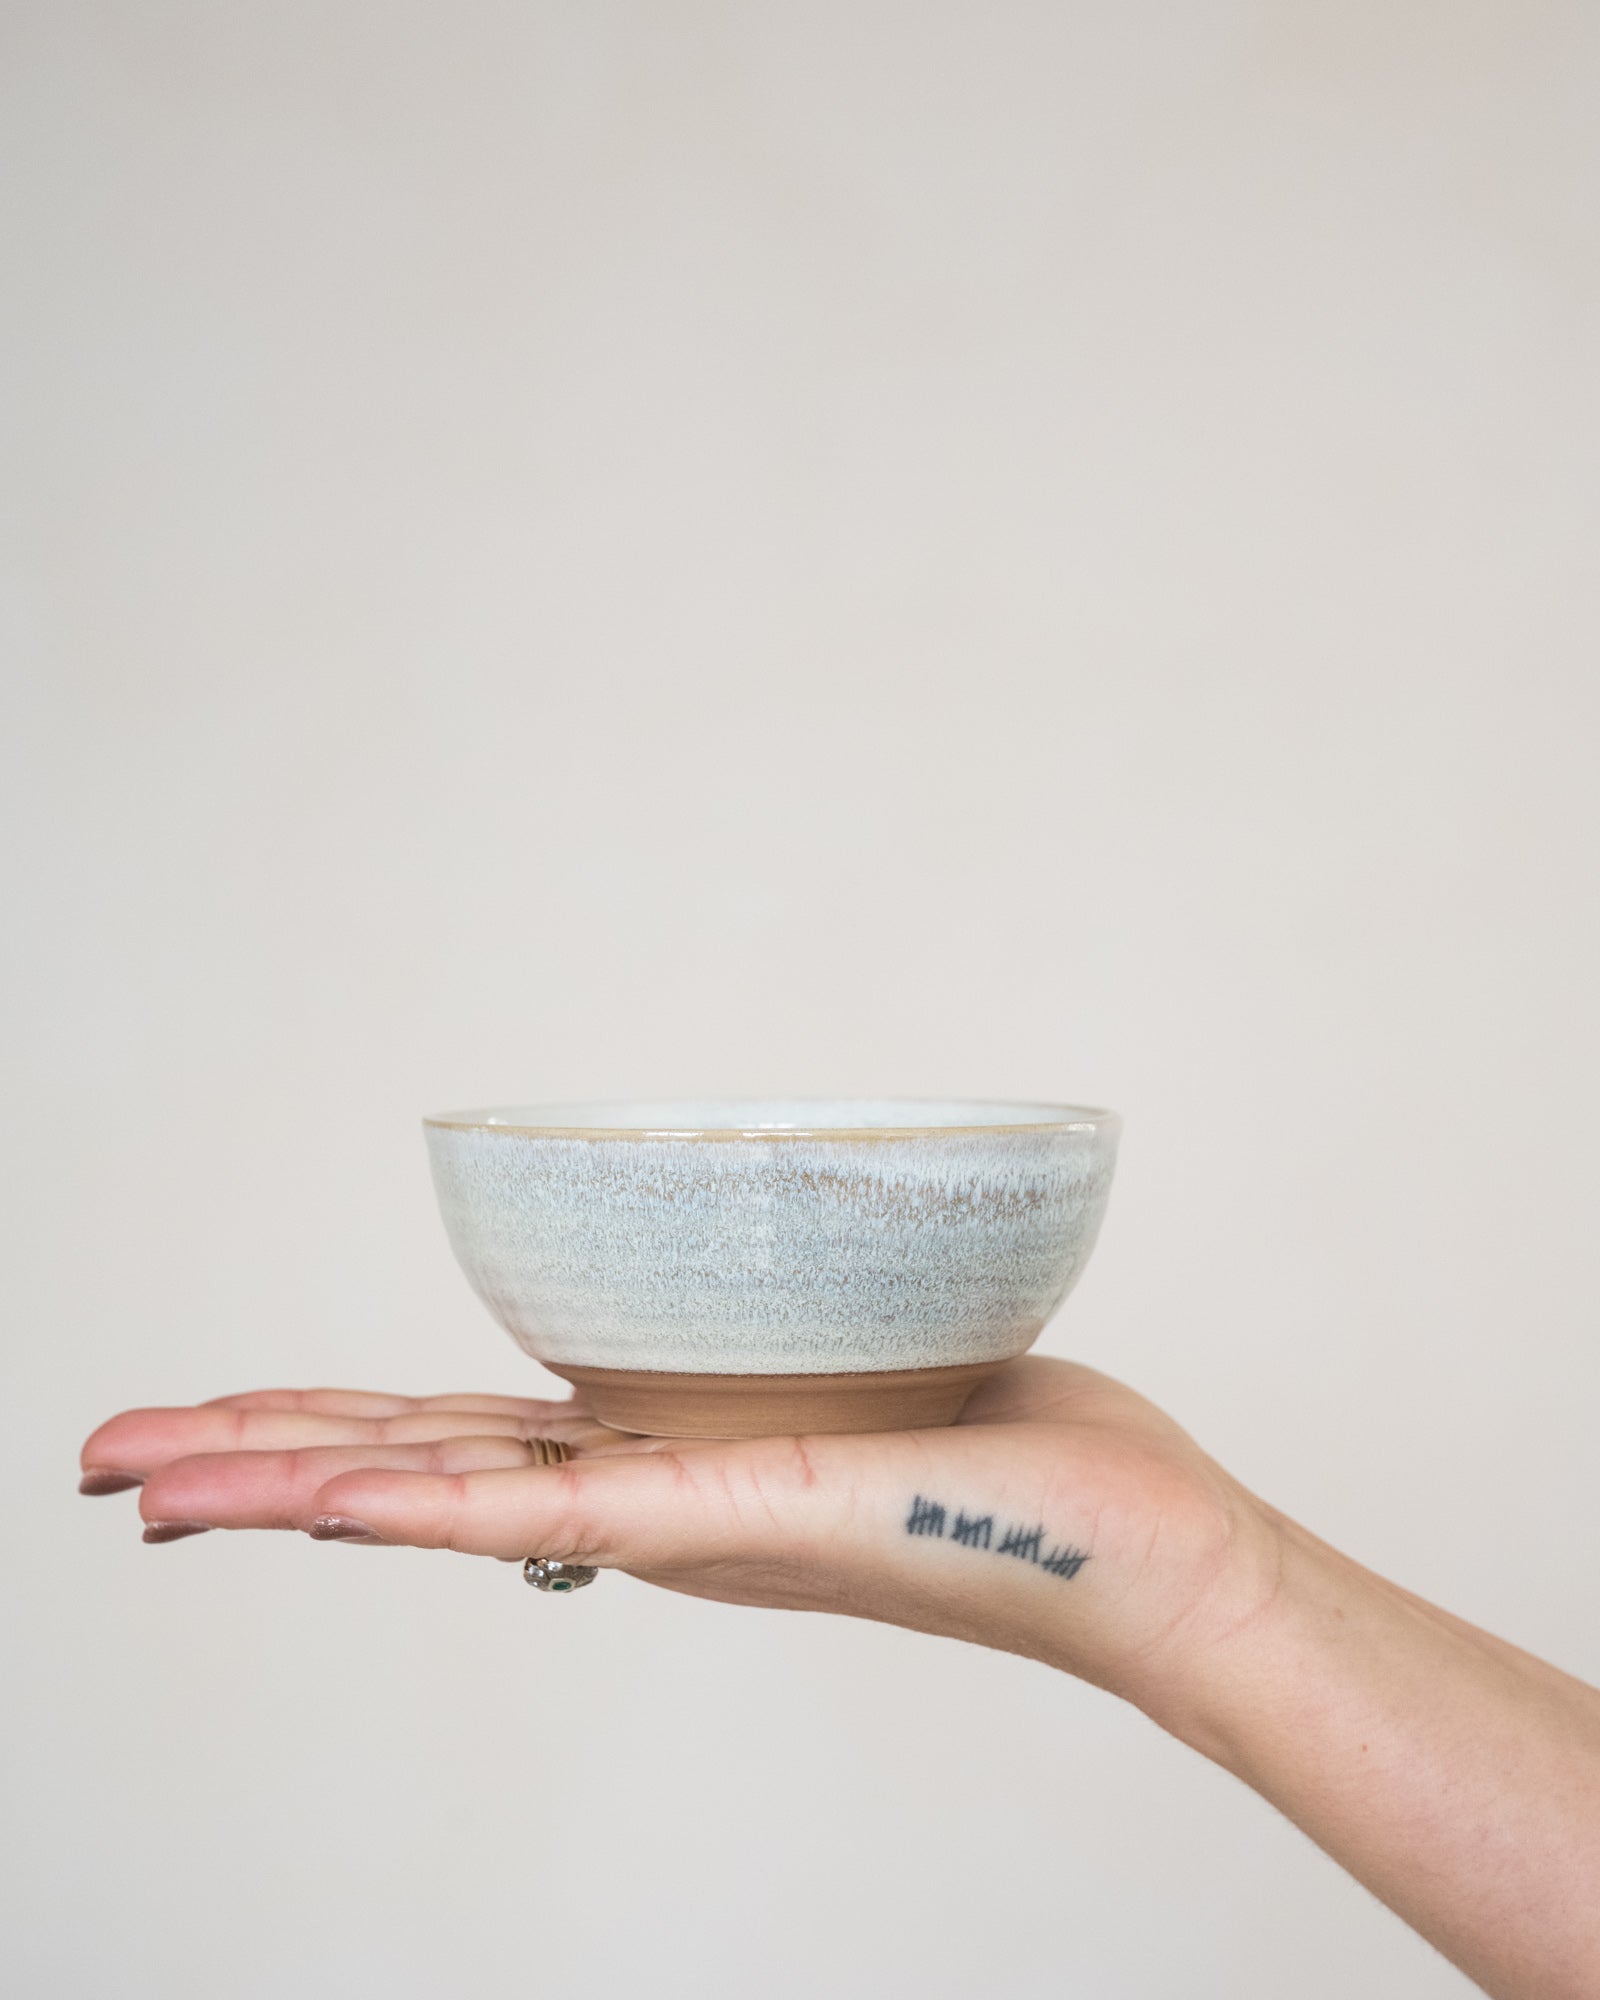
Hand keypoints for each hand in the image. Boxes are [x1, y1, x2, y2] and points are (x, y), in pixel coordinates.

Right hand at [79, 1357, 1283, 1708]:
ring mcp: (691, 1516)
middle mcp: (651, 1504)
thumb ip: (774, 1340)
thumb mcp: (850, 1373)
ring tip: (152, 1478)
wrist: (1142, 1553)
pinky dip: (440, 1506)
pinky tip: (336, 1501)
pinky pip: (577, 1510)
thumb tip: (742, 1268)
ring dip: (294, 1485)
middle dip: (256, 1462)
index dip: (324, 1431)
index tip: (209, 1428)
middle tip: (105, 1459)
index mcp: (661, 1465)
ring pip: (456, 1497)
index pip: (458, 1444)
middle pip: (418, 1472)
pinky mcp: (757, 1508)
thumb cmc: (1011, 1453)